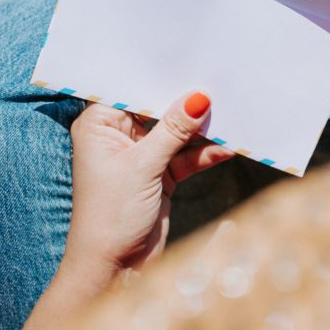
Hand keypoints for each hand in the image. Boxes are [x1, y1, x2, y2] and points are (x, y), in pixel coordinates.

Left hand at [62, 92, 233, 282]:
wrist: (114, 269)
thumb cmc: (110, 215)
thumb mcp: (144, 166)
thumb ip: (173, 131)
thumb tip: (198, 98)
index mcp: (100, 125)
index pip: (131, 90)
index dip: (158, 77)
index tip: (189, 60)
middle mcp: (119, 136)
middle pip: (157, 110)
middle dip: (185, 102)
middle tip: (217, 83)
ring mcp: (141, 157)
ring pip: (176, 134)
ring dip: (200, 130)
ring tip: (230, 115)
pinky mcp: (161, 176)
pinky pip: (186, 157)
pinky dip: (204, 154)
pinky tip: (227, 148)